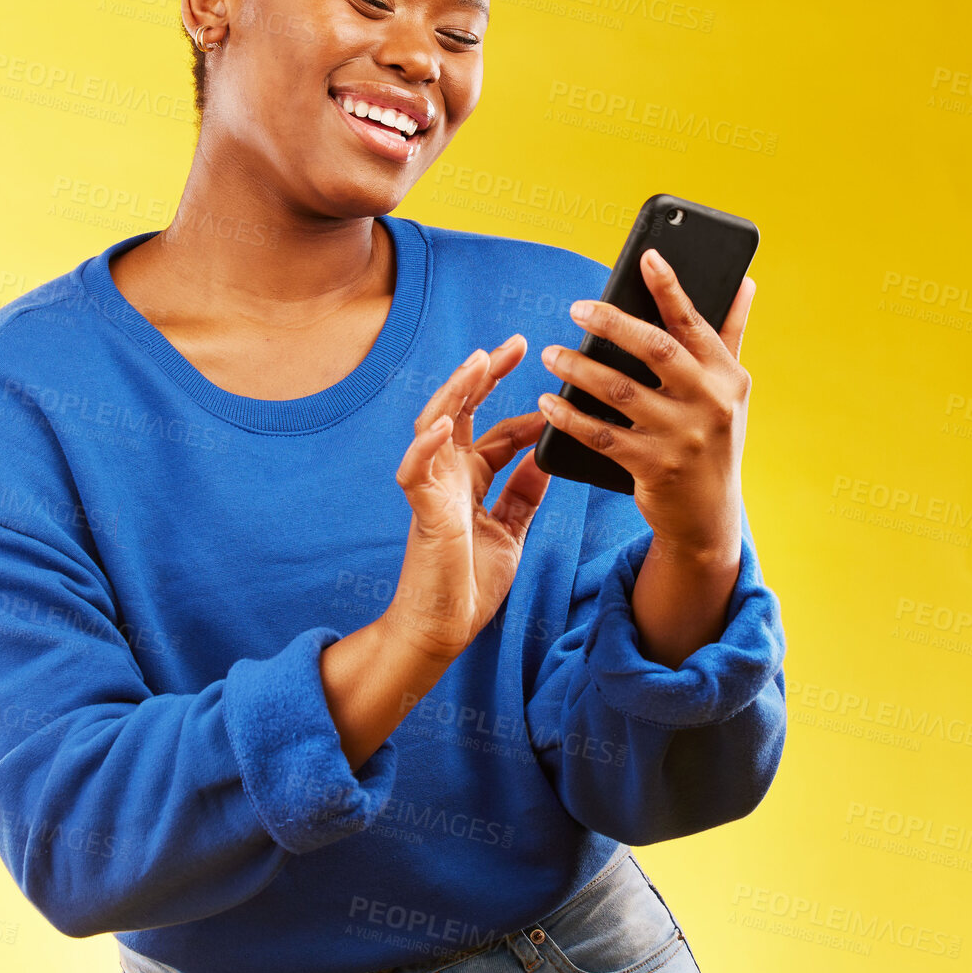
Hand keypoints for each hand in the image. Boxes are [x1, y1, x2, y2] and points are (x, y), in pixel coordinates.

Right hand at [386, 336, 552, 661]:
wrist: (443, 627)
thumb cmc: (470, 582)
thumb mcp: (511, 530)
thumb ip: (524, 493)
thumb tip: (546, 458)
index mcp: (471, 480)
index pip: (497, 433)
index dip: (524, 413)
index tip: (556, 397)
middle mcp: (449, 475)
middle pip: (464, 411)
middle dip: (486, 376)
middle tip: (516, 345)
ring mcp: (432, 488)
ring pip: (435, 424)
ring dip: (455, 392)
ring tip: (478, 363)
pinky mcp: (421, 508)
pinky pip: (416, 470)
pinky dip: (427, 444)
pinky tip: (446, 422)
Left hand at [537, 249, 756, 557]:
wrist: (709, 516)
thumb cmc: (714, 438)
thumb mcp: (730, 391)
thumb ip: (730, 336)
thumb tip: (745, 282)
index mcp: (726, 375)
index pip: (693, 322)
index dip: (669, 288)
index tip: (646, 256)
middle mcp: (709, 403)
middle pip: (655, 350)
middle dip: (613, 324)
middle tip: (577, 309)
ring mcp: (682, 437)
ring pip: (620, 391)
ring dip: (579, 369)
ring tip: (551, 355)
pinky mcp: (654, 468)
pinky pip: (602, 435)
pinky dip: (570, 417)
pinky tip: (547, 403)